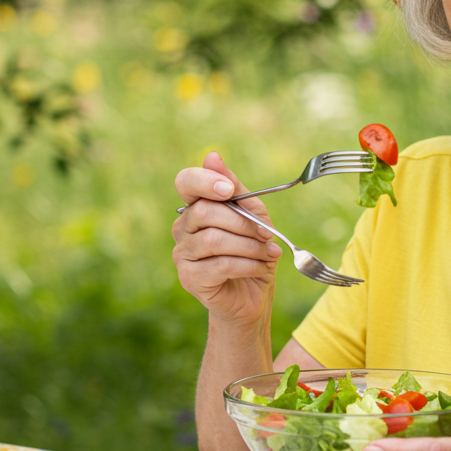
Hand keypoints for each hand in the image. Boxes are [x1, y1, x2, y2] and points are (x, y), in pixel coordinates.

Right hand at [172, 152, 282, 324]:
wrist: (252, 295)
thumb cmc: (252, 251)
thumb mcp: (253, 215)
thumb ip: (235, 189)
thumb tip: (212, 156)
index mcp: (196, 207)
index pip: (186, 182)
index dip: (205, 181)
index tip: (228, 190)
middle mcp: (182, 228)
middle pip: (204, 211)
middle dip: (243, 222)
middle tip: (268, 234)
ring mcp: (182, 254)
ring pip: (213, 240)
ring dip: (249, 246)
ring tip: (268, 254)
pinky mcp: (189, 278)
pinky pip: (219, 265)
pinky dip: (247, 264)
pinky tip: (260, 267)